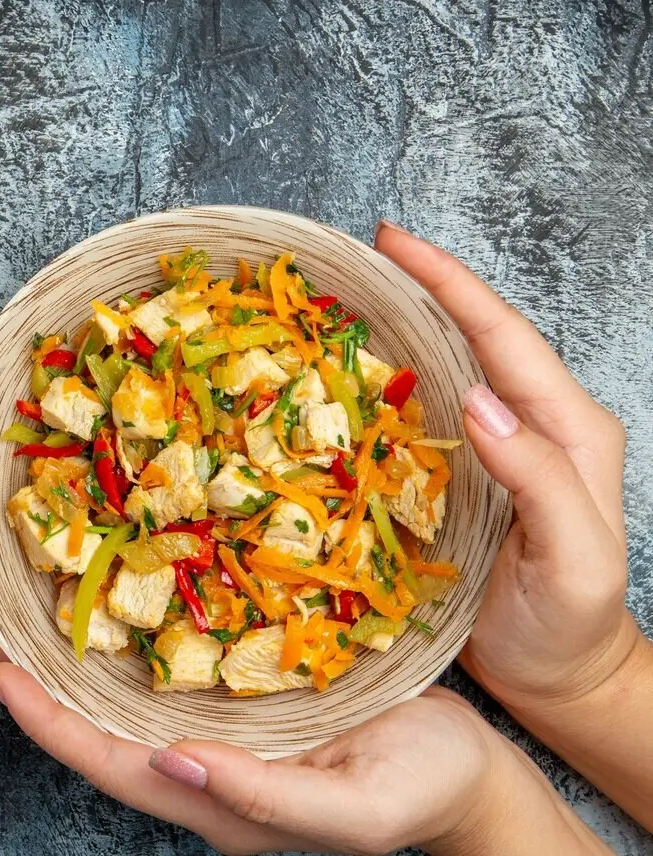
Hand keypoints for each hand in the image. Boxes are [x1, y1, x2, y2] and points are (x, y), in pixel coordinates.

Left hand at [0, 617, 602, 855]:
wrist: (471, 770)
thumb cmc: (424, 789)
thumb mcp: (355, 809)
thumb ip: (266, 799)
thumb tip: (174, 761)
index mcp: (219, 799)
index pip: (108, 762)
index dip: (46, 721)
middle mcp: (203, 762)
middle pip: (98, 726)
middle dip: (39, 678)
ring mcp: (221, 726)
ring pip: (124, 693)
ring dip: (73, 652)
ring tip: (25, 602)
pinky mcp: (246, 690)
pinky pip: (169, 663)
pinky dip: (130, 629)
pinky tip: (117, 589)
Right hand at [372, 221, 640, 708]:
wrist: (560, 678)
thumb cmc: (569, 626)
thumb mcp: (574, 560)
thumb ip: (540, 478)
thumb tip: (477, 400)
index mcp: (568, 430)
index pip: (505, 338)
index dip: (451, 284)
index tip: (396, 243)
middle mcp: (532, 426)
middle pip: (476, 336)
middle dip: (423, 286)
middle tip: (361, 253)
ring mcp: (494, 450)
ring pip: (448, 368)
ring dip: (401, 326)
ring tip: (348, 295)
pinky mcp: (461, 476)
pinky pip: (422, 413)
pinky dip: (386, 382)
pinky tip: (348, 374)